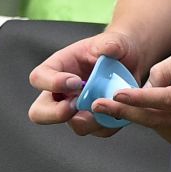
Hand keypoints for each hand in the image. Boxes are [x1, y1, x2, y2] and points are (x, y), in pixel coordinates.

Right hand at [27, 29, 145, 136]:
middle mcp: (62, 93)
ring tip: (106, 105)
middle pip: (39, 113)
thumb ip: (109, 43)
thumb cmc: (115, 48)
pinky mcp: (96, 120)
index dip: (52, 83)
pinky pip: (98, 130)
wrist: (132, 61)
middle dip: (55, 114)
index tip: (75, 81)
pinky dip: (109, 123)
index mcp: (57, 69)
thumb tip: (108, 48)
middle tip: (76, 105)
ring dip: (90, 120)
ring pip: (73, 126)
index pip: (38, 78)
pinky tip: (119, 109)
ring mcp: (77, 110)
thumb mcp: (113, 41)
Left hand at [102, 45, 170, 143]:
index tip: (120, 94)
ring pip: (153, 122)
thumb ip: (170, 66)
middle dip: (124, 111)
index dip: (141, 97)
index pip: (167, 98)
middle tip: (98, 105)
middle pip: (153, 117)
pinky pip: (157, 125)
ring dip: (131, 113)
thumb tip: (150, 84)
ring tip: (113, 103)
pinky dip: (144, 116)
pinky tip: (137, 107)